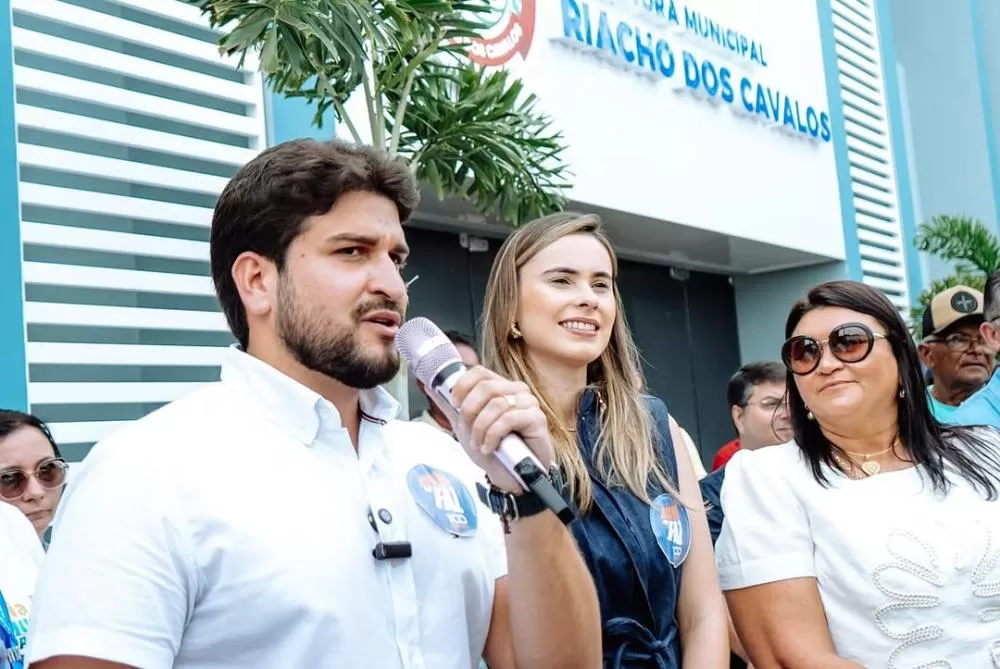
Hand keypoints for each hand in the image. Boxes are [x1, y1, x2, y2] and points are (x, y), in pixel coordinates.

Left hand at [440, 365, 555, 492]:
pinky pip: (509, 418)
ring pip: (497, 404)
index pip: (479, 372)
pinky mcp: (537, 418)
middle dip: (470, 411)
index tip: (454, 404)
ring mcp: (529, 403)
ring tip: (479, 443)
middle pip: (486, 387)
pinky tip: (490, 447)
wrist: (510, 476)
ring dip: (481, 428)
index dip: (462, 385)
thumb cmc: (493, 449)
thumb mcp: (465, 426)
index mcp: (501, 387)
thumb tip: (429, 385)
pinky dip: (493, 435)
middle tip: (467, 430)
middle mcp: (517, 390)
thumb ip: (449, 406)